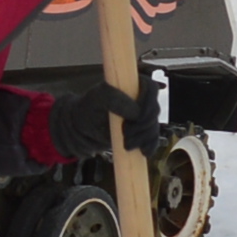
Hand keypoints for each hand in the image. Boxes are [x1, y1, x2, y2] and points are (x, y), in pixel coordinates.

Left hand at [44, 67, 170, 163]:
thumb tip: (137, 111)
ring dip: (143, 137)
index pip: (151, 88)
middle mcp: (140, 100)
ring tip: (126, 144)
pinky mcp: (141, 132)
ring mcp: (142, 117)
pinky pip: (153, 139)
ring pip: (153, 126)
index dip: (148, 102)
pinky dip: (149, 145)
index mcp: (132, 85)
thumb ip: (115, 99)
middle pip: (154, 110)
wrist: (82, 129)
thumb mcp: (97, 98)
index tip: (137, 116)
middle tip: (125, 132)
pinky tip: (142, 151)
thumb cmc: (88, 109)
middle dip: (142, 124)